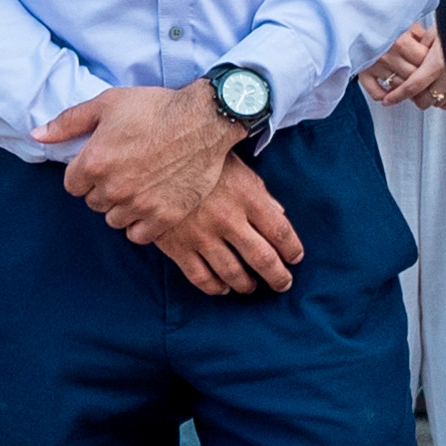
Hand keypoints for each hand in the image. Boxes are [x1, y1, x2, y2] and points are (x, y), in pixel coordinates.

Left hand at [51, 81, 251, 243]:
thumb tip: (37, 135)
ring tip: (139, 186)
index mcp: (94, 162)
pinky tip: (149, 204)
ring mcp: (140, 205)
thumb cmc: (155, 107)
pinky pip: (138, 235)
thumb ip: (68, 122)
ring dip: (122, 207)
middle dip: (103, 189)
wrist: (204, 119)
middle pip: (94, 203)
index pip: (72, 185)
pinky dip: (141, 223)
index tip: (103, 163)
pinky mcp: (164, 216)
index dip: (85, 173)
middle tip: (125, 170)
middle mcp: (113, 188)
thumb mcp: (107, 103)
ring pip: (114, 220)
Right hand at [161, 163, 306, 298]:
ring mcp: (202, 236)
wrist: (150, 160)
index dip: (292, 249)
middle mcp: (228, 219)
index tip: (295, 257)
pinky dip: (215, 287)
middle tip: (283, 283)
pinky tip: (223, 287)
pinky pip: (201, 277)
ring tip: (251, 286)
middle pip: (263, 259)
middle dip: (278, 276)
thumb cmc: (197, 158)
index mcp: (247, 196)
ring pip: (233, 273)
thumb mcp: (235, 165)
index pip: (281, 231)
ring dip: (247, 285)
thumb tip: (279, 213)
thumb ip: (259, 192)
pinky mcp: (178, 247)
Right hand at [360, 23, 445, 110]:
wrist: (354, 14)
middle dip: (421, 79)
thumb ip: (422, 36)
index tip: (435, 64)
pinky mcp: (362, 72)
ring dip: (405, 88)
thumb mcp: (405, 21)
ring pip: (397, 87)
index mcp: (401, 41)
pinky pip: (375, 92)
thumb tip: (436, 49)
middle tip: (427, 78)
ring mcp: (374, 65)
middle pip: (412, 77)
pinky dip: (384, 95)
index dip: (432, 64)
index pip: (424, 62)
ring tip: (412, 84)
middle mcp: (387, 55)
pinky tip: (390, 93)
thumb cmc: (382, 17)